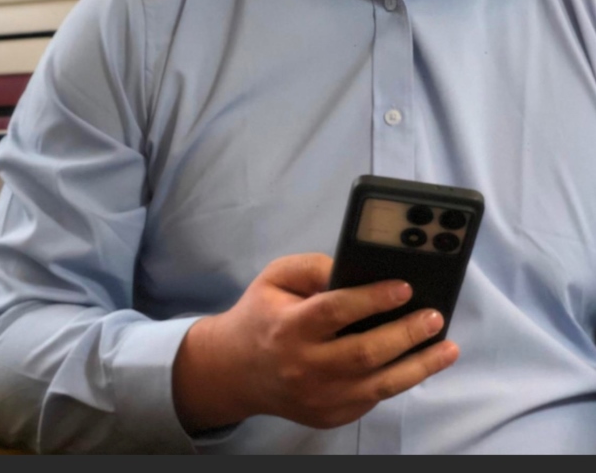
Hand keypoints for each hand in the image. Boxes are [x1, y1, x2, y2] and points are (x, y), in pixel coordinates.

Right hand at [172, 252, 458, 432]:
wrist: (236, 371)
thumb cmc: (263, 314)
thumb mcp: (276, 278)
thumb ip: (312, 266)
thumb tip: (354, 268)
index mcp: (289, 327)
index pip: (335, 312)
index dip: (372, 299)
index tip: (404, 287)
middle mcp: (305, 366)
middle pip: (364, 353)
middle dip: (406, 334)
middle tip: (434, 315)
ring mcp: (319, 397)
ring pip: (379, 384)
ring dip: (419, 365)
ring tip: (447, 347)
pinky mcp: (331, 416)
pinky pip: (374, 398)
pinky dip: (401, 379)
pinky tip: (422, 361)